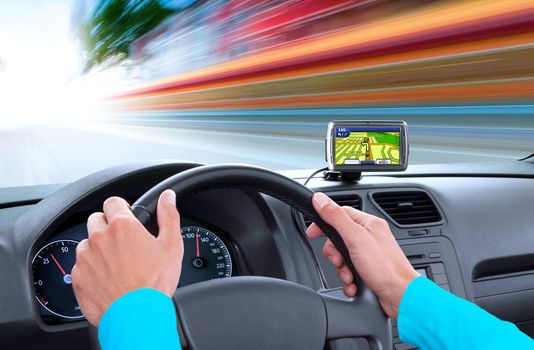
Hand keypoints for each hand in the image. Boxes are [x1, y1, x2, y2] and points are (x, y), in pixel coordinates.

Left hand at [72, 190, 183, 325]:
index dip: (121, 208)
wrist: (136, 317)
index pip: (113, 202)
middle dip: (108, 226)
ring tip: (116, 264)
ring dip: (98, 248)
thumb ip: (169, 216)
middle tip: (123, 243)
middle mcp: (99, 238)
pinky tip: (108, 278)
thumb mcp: (171, 246)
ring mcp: (85, 257)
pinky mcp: (77, 276)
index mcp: (122, 226)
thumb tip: (168, 197)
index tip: (126, 217)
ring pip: (87, 243)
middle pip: (97, 220)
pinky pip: (81, 265)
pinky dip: (92, 269)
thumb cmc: (154, 283)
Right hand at [307, 192, 418, 318]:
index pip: (340, 213)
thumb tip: (320, 199)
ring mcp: (369, 255)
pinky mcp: (369, 271)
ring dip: (342, 270)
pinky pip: (349, 272)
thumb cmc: (385, 267)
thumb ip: (336, 217)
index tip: (313, 232)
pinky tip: (354, 284)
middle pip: (338, 238)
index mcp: (368, 224)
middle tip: (339, 260)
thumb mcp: (355, 237)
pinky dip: (349, 280)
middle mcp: (369, 237)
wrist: (401, 296)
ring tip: (350, 275)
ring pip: (342, 257)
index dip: (324, 222)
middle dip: (334, 253)